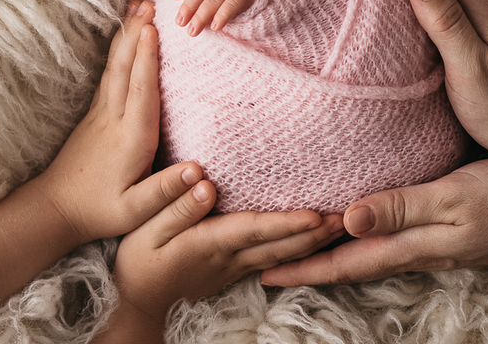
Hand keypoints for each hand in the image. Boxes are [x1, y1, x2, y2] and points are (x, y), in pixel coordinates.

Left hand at [34, 0, 181, 243]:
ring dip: (126, 35)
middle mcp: (113, 120)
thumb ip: (167, 192)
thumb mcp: (136, 212)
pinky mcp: (93, 115)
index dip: (147, 60)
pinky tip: (122, 36)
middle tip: (149, 2)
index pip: (140, 92)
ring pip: (114, 67)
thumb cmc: (100, 212)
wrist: (54, 211)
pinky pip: (108, 75)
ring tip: (138, 6)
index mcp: (130, 139)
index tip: (153, 29)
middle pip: (124, 69)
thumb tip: (198, 172)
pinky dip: (117, 51)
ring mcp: (100, 115)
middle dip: (137, 34)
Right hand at [106, 180, 344, 334]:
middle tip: (348, 218)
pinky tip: (316, 240)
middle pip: (280, 245)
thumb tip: (206, 185)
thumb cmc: (138, 261)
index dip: (286, 223)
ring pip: (283, 256)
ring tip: (343, 225)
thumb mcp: (146, 230)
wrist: (138, 303)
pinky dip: (300, 250)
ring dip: (314, 243)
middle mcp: (230, 258)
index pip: (255, 230)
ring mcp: (236, 267)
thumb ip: (176, 207)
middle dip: (315, 233)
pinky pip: (276, 260)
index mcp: (209, 243)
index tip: (315, 215)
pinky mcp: (237, 270)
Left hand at [170, 0, 258, 34]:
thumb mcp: (234, 6)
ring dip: (201, 13)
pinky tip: (215, 26)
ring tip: (192, 31)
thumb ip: (220, 7)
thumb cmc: (259, 10)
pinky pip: (235, 2)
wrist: (288, 0)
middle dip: (190, 6)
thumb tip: (195, 22)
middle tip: (181, 24)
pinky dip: (223, 13)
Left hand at [260, 158, 487, 285]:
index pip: (345, 262)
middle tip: (264, 261)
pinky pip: (392, 239)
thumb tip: (346, 219)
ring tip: (299, 247)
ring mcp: (433, 243)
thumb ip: (402, 207)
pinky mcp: (447, 230)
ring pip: (368, 253)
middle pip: (349, 262)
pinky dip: (363, 237)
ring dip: (331, 253)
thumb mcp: (456, 196)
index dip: (302, 266)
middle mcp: (417, 250)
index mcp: (414, 245)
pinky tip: (360, 224)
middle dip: (306, 265)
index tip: (259, 268)